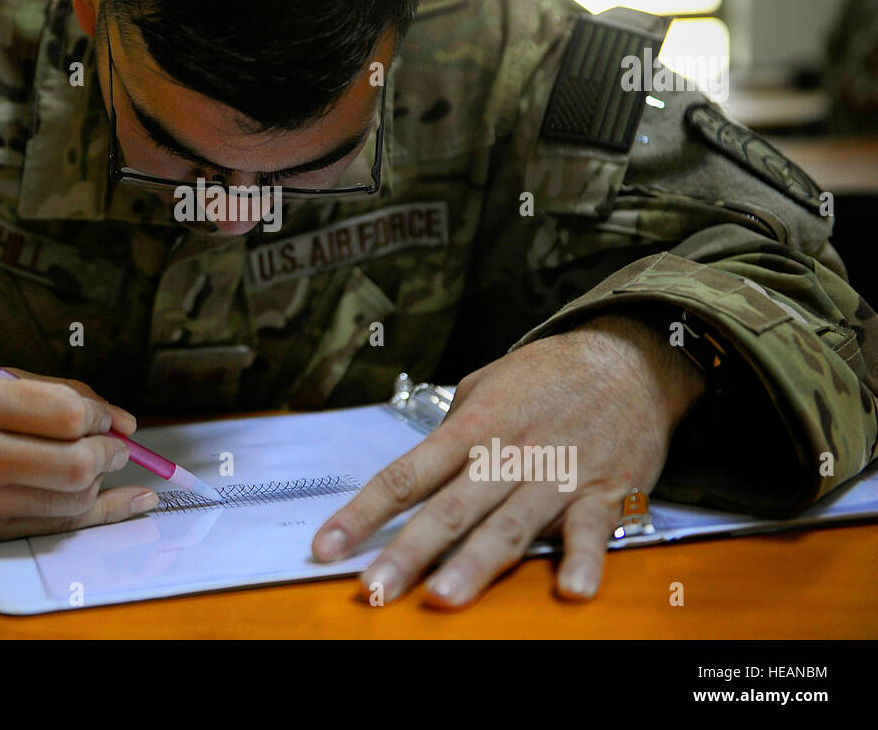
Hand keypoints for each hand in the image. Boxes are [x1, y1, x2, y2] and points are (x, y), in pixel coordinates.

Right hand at [0, 369, 157, 544]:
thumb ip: (50, 393)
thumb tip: (121, 420)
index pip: (67, 415)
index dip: (102, 417)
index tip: (110, 418)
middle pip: (75, 464)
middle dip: (111, 454)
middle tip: (118, 446)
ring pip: (69, 501)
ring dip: (100, 484)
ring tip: (100, 467)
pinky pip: (51, 527)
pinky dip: (95, 514)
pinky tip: (129, 502)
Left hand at [311, 312, 704, 607]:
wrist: (631, 358)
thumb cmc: (550, 373)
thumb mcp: (487, 382)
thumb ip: (454, 428)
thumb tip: (422, 466)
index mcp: (472, 427)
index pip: (405, 475)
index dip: (362, 514)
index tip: (326, 547)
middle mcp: (508, 454)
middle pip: (449, 508)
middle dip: (409, 551)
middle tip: (375, 590)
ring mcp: (555, 476)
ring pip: (510, 526)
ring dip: (476, 564)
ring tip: (444, 598)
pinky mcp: (604, 493)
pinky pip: (592, 532)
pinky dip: (584, 560)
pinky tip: (571, 591)